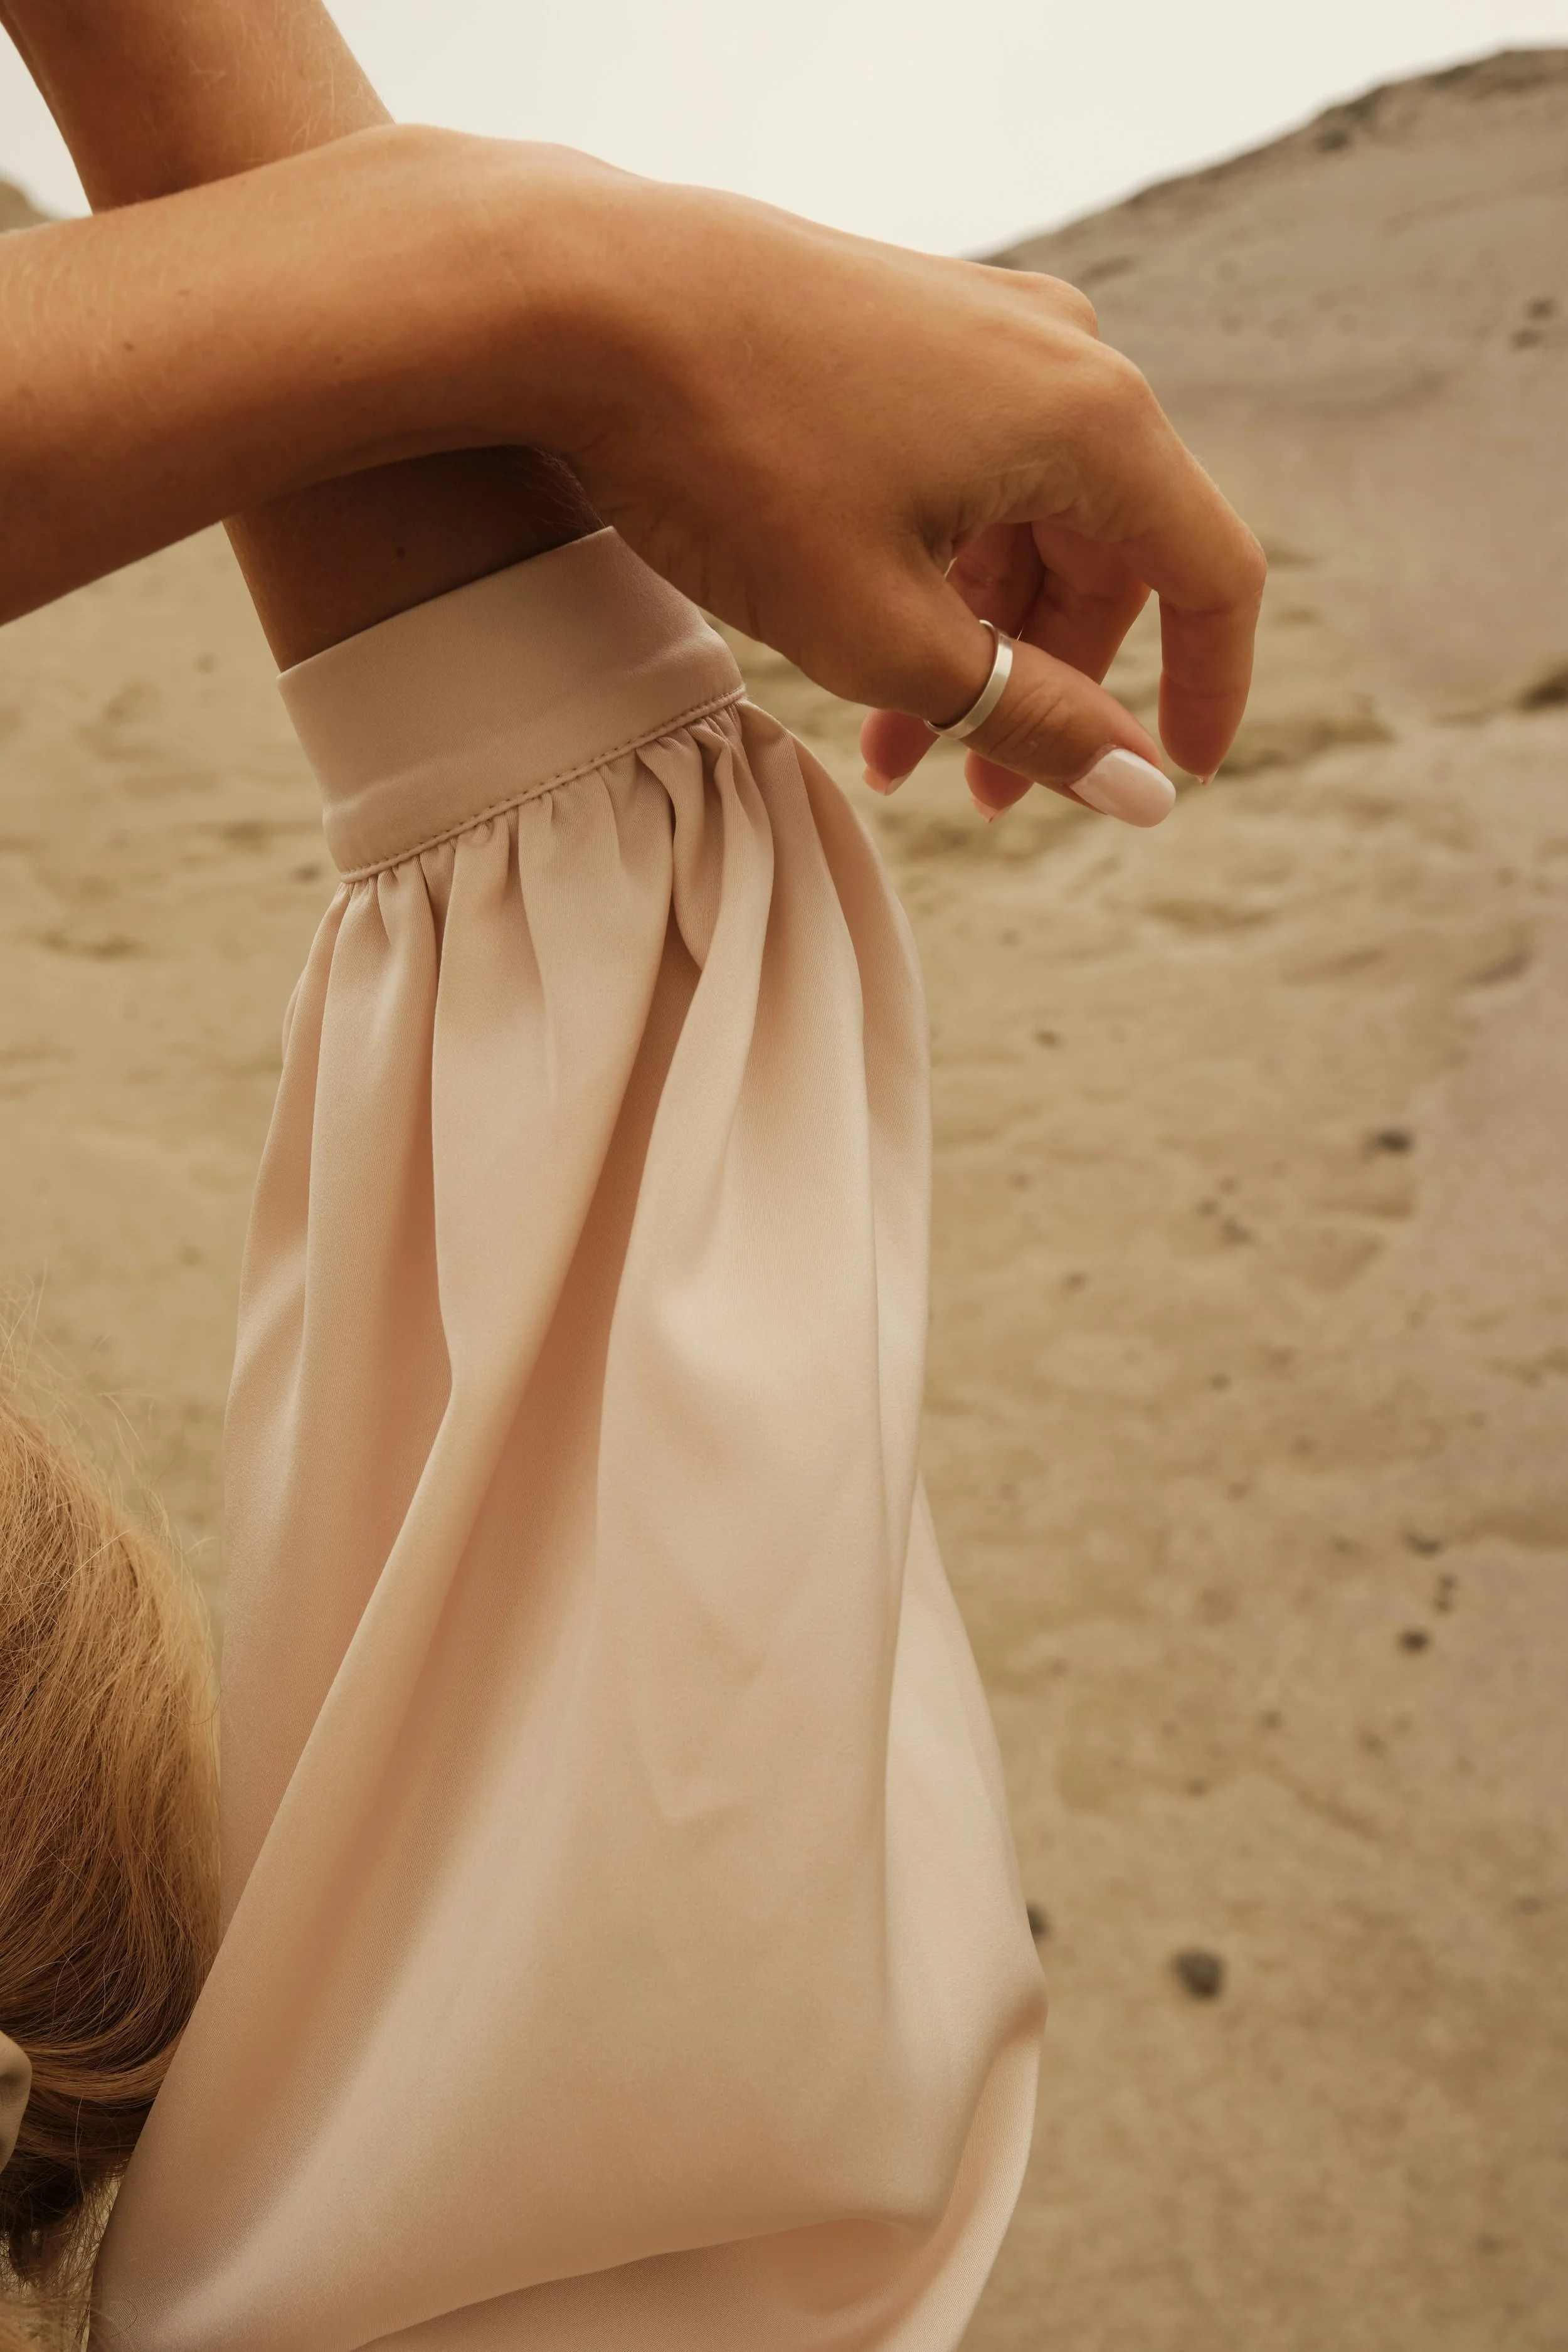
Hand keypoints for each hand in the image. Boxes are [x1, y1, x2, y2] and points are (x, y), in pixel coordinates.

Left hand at [510, 167, 1264, 825]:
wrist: (580, 299)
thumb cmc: (736, 464)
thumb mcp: (889, 635)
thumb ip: (1031, 719)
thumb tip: (1141, 793)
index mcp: (1095, 420)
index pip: (1211, 577)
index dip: (1209, 693)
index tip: (1172, 782)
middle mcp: (1061, 352)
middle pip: (1105, 561)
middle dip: (1046, 691)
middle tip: (972, 797)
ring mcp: (981, 325)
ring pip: (1022, 523)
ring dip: (973, 645)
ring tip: (889, 751)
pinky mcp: (906, 322)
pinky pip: (962, 468)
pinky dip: (930, 569)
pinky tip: (858, 640)